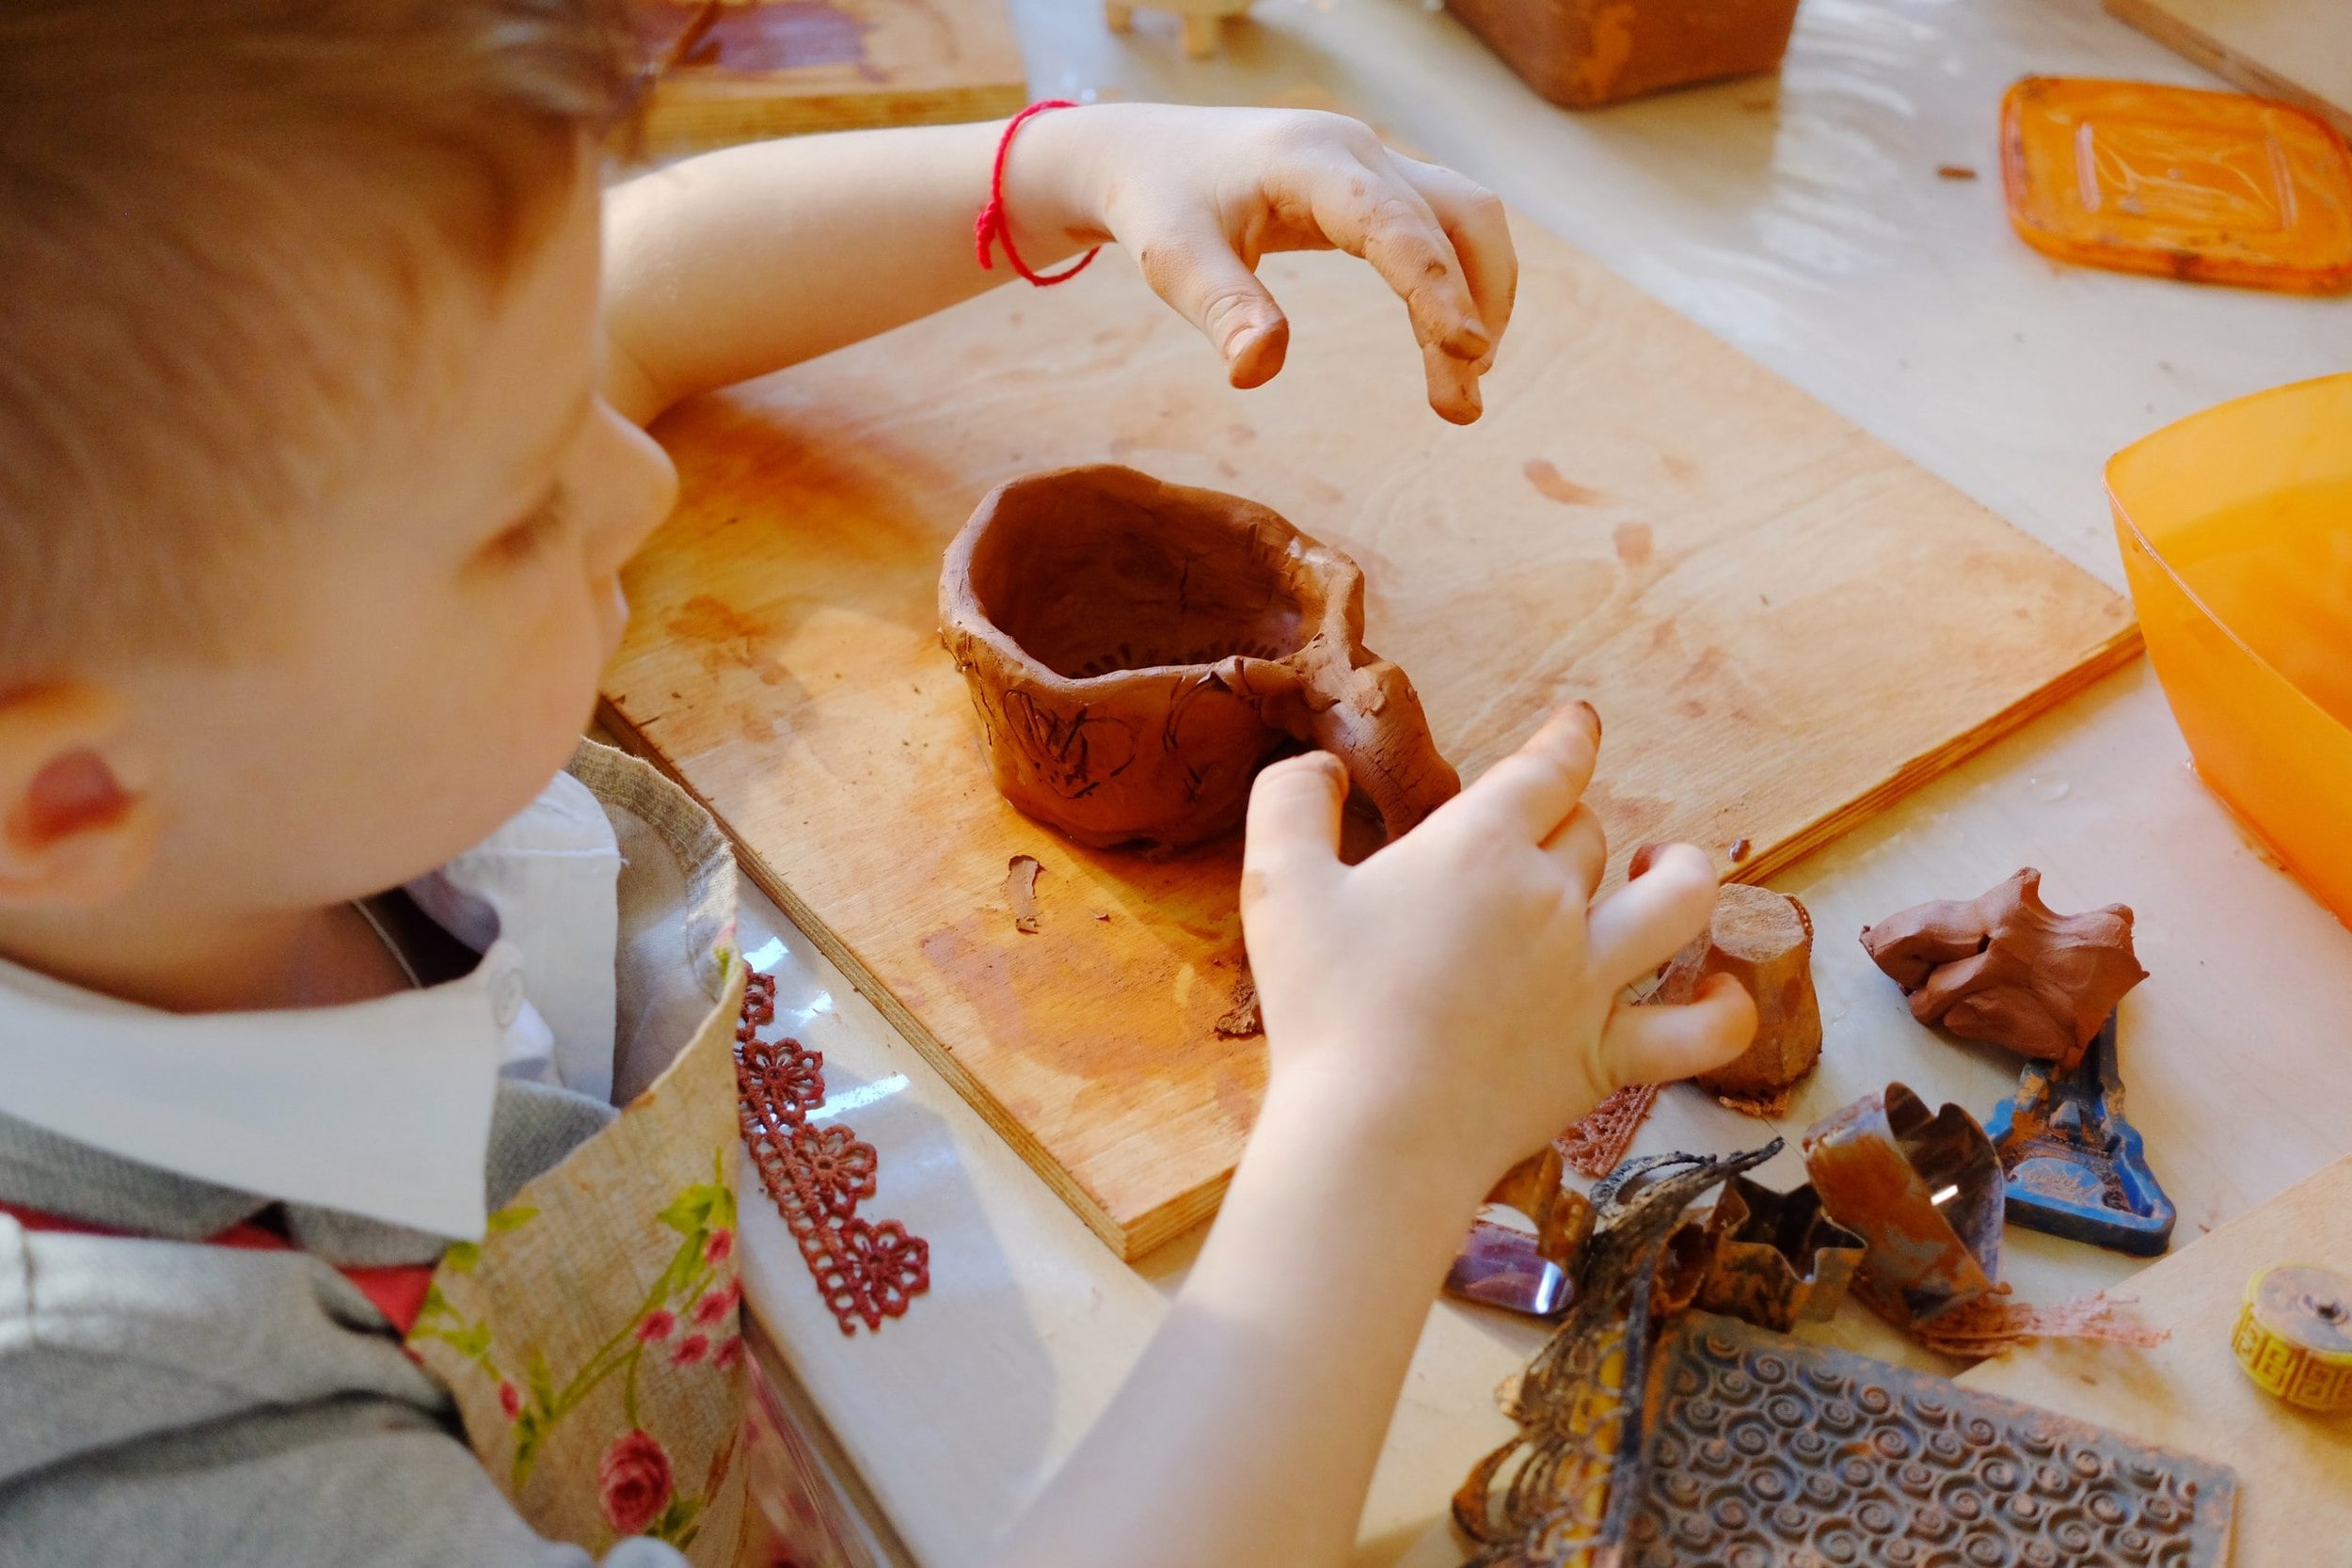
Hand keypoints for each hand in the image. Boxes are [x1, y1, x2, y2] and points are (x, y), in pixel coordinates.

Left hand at [1010, 105, 1514, 423]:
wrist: (1151, 155)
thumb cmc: (1160, 205)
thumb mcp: (1171, 261)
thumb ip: (1222, 310)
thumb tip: (1256, 372)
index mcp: (1307, 160)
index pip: (1392, 220)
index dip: (1434, 285)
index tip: (1464, 351)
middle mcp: (1358, 150)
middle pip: (1456, 217)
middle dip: (1472, 308)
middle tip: (1459, 406)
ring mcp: (1376, 163)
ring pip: (1466, 218)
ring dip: (1480, 296)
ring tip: (1462, 384)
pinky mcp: (1379, 186)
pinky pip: (1444, 228)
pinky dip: (1458, 284)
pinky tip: (1445, 346)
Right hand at [1238, 703, 1755, 1196]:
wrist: (1373, 1133)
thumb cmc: (1323, 1007)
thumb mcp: (1278, 885)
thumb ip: (1290, 804)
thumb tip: (1318, 765)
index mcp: (1478, 848)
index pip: (1547, 769)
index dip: (1568, 738)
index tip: (1579, 724)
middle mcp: (1550, 900)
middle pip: (1587, 834)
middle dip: (1569, 826)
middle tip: (1540, 842)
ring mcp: (1590, 979)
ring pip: (1678, 902)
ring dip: (1682, 875)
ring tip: (1666, 870)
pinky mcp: (1606, 1056)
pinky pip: (1701, 1031)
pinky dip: (1724, 1010)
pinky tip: (1722, 993)